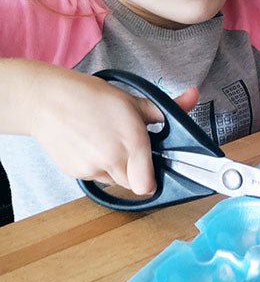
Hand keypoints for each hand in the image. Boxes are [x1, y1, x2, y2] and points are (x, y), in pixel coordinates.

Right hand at [27, 66, 198, 194]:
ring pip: (115, 181)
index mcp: (133, 141)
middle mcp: (113, 159)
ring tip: (108, 142)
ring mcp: (92, 168)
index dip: (153, 179)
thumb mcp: (132, 99)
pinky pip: (96, 177)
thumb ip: (166, 108)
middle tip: (130, 149)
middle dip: (137, 170)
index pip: (148, 185)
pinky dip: (97, 166)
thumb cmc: (89, 96)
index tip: (153, 167)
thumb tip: (192, 97)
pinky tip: (91, 145)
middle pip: (134, 184)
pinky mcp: (75, 172)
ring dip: (117, 168)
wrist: (44, 100)